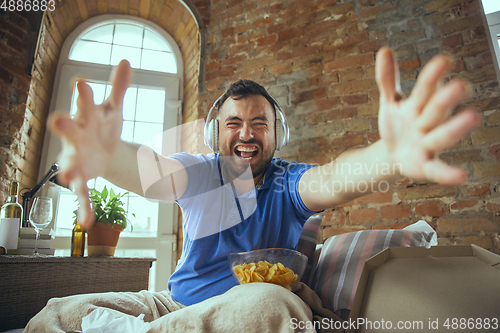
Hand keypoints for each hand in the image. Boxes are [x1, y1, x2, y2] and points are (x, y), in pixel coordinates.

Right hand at [48, 60, 132, 226]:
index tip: (83, 82)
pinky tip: (87, 221)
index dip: (83, 95)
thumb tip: (126, 61)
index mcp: (86, 117)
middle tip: (57, 119)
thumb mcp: (112, 109)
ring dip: (68, 170)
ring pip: (70, 164)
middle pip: (70, 129)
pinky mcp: (83, 177)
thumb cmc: (103, 125)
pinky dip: (84, 206)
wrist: (101, 150)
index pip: (85, 103)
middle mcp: (77, 137)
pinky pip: (82, 193)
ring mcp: (77, 158)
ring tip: (67, 177)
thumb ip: (118, 88)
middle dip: (64, 125)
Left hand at [376, 47, 480, 184]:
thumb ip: (388, 80)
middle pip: (437, 110)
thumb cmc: (397, 124)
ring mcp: (428, 145)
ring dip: (455, 129)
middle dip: (446, 99)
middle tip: (461, 86)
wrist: (392, 155)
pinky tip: (462, 175)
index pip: (426, 88)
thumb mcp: (390, 103)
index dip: (433, 76)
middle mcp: (427, 123)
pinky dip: (448, 174)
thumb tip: (384, 51)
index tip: (444, 60)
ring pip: (442, 136)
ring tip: (473, 117)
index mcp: (418, 105)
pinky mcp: (425, 167)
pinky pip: (438, 170)